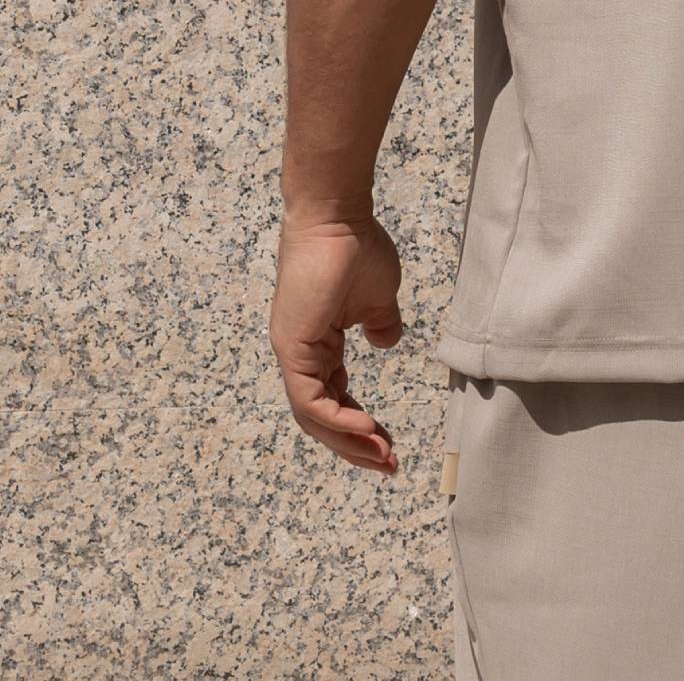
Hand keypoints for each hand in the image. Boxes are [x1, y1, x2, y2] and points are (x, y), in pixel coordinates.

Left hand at [269, 212, 404, 474]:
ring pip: (313, 416)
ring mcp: (293, 352)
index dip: (359, 426)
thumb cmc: (355, 248)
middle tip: (389, 465)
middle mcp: (300, 355)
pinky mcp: (293, 347)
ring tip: (382, 456)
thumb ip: (380, 323)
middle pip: (320, 418)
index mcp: (316, 346)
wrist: (337, 218)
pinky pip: (311, 400)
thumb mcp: (378, 298)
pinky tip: (367, 430)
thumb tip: (386, 341)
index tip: (390, 444)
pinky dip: (338, 420)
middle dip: (355, 447)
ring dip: (349, 442)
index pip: (333, 399)